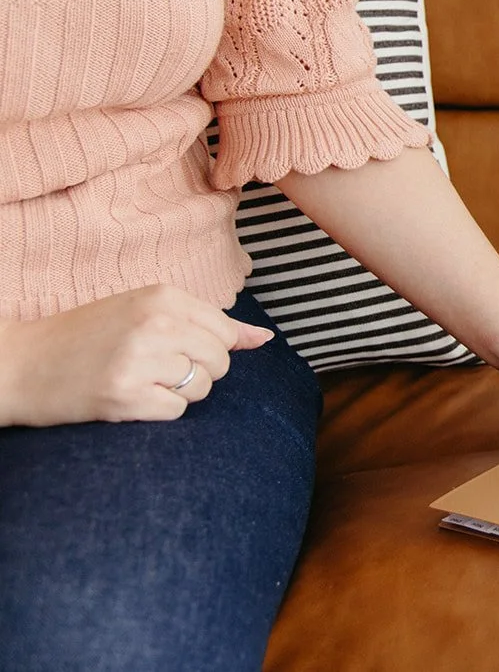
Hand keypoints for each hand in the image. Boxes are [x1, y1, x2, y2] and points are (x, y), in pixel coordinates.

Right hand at [0, 284, 273, 426]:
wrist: (19, 364)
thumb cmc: (87, 337)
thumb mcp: (145, 312)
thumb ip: (208, 323)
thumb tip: (264, 338)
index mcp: (162, 296)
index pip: (225, 332)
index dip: (206, 349)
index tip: (173, 349)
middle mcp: (155, 323)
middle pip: (220, 361)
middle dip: (197, 372)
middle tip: (155, 369)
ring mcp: (139, 360)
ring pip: (202, 387)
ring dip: (178, 393)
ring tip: (140, 381)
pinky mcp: (125, 397)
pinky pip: (177, 411)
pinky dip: (159, 411)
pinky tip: (130, 399)